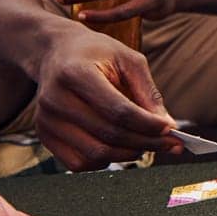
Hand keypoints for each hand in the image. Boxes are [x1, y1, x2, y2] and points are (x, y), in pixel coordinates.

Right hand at [33, 29, 181, 169]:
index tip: (171, 129)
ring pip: (95, 154)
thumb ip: (147, 92)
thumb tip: (167, 126)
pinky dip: (105, 161)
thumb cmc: (96, 53)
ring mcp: (46, 121)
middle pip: (108, 135)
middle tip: (170, 143)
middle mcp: (55, 99)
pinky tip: (121, 147)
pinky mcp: (44, 136)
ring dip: (128, 154)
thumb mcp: (128, 60)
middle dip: (145, 142)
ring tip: (148, 144)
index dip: (148, 125)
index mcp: (75, 74)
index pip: (118, 111)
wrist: (56, 52)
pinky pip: (79, 163)